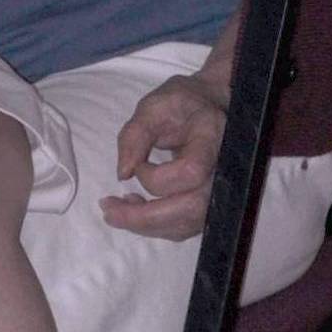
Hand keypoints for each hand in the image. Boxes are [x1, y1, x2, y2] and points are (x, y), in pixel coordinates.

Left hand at [100, 66, 230, 241]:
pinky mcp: (209, 204)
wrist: (208, 110)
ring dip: (145, 225)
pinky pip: (184, 226)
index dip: (156, 177)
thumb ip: (134, 136)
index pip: (190, 172)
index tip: (138, 164)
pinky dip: (155, 225)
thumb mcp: (152, 107)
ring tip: (115, 209)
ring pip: (186, 224)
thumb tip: (122, 175)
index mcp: (212, 139)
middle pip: (191, 209)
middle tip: (108, 210)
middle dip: (144, 218)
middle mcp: (223, 170)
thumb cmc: (181, 105)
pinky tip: (136, 208)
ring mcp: (219, 190)